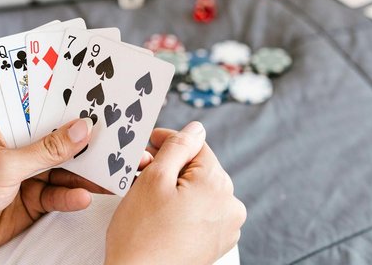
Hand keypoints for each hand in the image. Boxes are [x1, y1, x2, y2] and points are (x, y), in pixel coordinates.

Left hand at [0, 119, 152, 259]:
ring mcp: (32, 177)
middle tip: (125, 146)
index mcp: (16, 129)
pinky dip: (73, 198)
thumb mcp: (7, 164)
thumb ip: (47, 150)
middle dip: (95, 146)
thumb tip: (83, 128)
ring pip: (69, 173)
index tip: (111, 106)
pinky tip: (85, 198)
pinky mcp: (34, 203)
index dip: (81, 109)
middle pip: (68, 145)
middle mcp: (27, 150)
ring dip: (91, 175)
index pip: (54, 114)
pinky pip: (60, 198)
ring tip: (115, 176)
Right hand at [105, 122, 246, 264]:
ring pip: (200, 190)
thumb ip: (177, 147)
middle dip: (171, 166)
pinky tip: (161, 215)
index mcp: (217, 184)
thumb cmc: (141, 236)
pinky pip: (202, 212)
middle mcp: (231, 204)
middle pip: (199, 168)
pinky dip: (184, 208)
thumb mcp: (154, 179)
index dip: (169, 140)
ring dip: (177, 187)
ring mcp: (227, 227)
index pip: (196, 145)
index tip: (149, 141)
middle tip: (140, 171)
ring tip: (148, 195)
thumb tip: (195, 128)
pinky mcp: (217, 243)